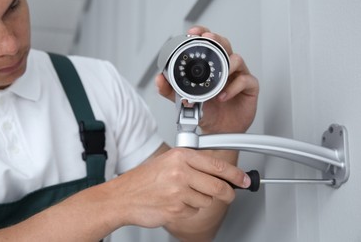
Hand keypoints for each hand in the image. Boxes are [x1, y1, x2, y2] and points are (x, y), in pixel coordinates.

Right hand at [110, 147, 248, 227]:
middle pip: (218, 186)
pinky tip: (174, 203)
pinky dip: (188, 210)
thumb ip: (193, 165)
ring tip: (181, 195)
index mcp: (181, 157)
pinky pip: (194, 212)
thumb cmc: (144, 180)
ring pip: (207, 201)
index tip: (244, 180)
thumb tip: (219, 173)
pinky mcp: (176, 209)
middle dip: (227, 193)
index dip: (236, 175)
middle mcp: (181, 172)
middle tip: (228, 194)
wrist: (123, 197)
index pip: (217, 165)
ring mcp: (178, 192)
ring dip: (200, 201)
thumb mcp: (168, 162)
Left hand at [156, 26, 258, 133]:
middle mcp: (225, 67)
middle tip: (208, 40)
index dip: (202, 34)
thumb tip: (159, 79)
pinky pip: (245, 81)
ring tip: (218, 76)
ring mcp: (238, 76)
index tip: (193, 32)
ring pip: (237, 59)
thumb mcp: (184, 101)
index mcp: (210, 66)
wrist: (219, 131)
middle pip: (224, 45)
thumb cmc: (206, 112)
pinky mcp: (249, 88)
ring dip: (227, 64)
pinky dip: (234, 87)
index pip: (207, 44)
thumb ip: (170, 91)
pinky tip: (223, 95)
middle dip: (216, 40)